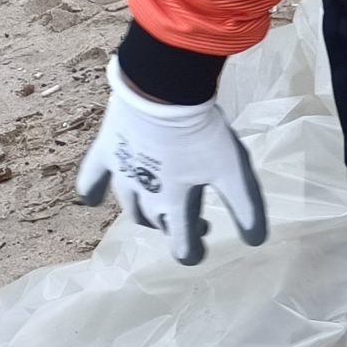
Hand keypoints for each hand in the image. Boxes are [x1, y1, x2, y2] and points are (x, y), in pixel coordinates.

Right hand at [75, 56, 268, 264]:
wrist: (163, 91)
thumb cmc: (202, 133)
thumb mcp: (233, 172)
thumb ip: (244, 208)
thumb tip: (255, 242)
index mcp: (175, 203)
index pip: (181, 241)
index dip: (190, 252)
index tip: (195, 255)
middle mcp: (145, 194)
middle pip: (158, 221)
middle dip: (175, 228)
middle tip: (198, 224)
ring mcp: (122, 173)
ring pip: (129, 204)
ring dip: (144, 213)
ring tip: (158, 213)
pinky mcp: (107, 150)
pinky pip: (93, 176)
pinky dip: (92, 190)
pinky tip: (91, 200)